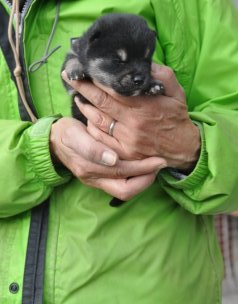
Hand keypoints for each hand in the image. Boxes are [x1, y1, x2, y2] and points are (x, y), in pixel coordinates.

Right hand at [50, 117, 166, 199]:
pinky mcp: (99, 177)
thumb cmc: (66, 134)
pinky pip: (120, 183)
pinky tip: (143, 164)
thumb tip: (112, 160)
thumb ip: (91, 148)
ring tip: (155, 165)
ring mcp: (96, 181)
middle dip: (146, 178)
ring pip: (124, 189)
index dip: (142, 169)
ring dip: (142, 179)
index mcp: (88, 169)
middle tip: (161, 163)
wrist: (53, 140)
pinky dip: (134, 176)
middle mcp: (94, 179)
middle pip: (125, 189)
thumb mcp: (74, 135)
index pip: (121, 175)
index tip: (158, 160)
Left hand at [62, 64, 199, 171]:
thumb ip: (162, 75)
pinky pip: (100, 138)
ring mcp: (126, 140)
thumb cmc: (176, 116)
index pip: (112, 89)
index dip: (94, 79)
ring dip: (84, 106)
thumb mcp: (176, 91)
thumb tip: (143, 62)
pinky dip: (91, 126)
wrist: (183, 146)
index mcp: (144, 106)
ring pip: (97, 120)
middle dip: (82, 87)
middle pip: (100, 102)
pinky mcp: (124, 152)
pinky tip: (88, 116)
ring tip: (76, 94)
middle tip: (68, 75)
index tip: (82, 69)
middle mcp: (133, 123)